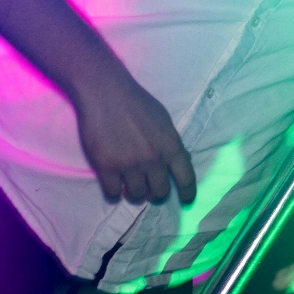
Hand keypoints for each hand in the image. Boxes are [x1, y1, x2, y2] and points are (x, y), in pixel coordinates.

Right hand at [70, 67, 197, 204]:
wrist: (105, 92)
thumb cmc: (136, 102)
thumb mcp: (164, 120)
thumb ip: (171, 143)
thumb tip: (181, 161)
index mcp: (171, 146)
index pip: (186, 178)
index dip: (187, 193)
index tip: (185, 200)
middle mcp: (153, 159)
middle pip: (160, 192)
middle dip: (155, 193)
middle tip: (147, 188)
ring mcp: (130, 165)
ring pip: (137, 196)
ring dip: (134, 194)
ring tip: (128, 185)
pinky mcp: (107, 167)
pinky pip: (113, 194)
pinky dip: (114, 192)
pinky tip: (113, 184)